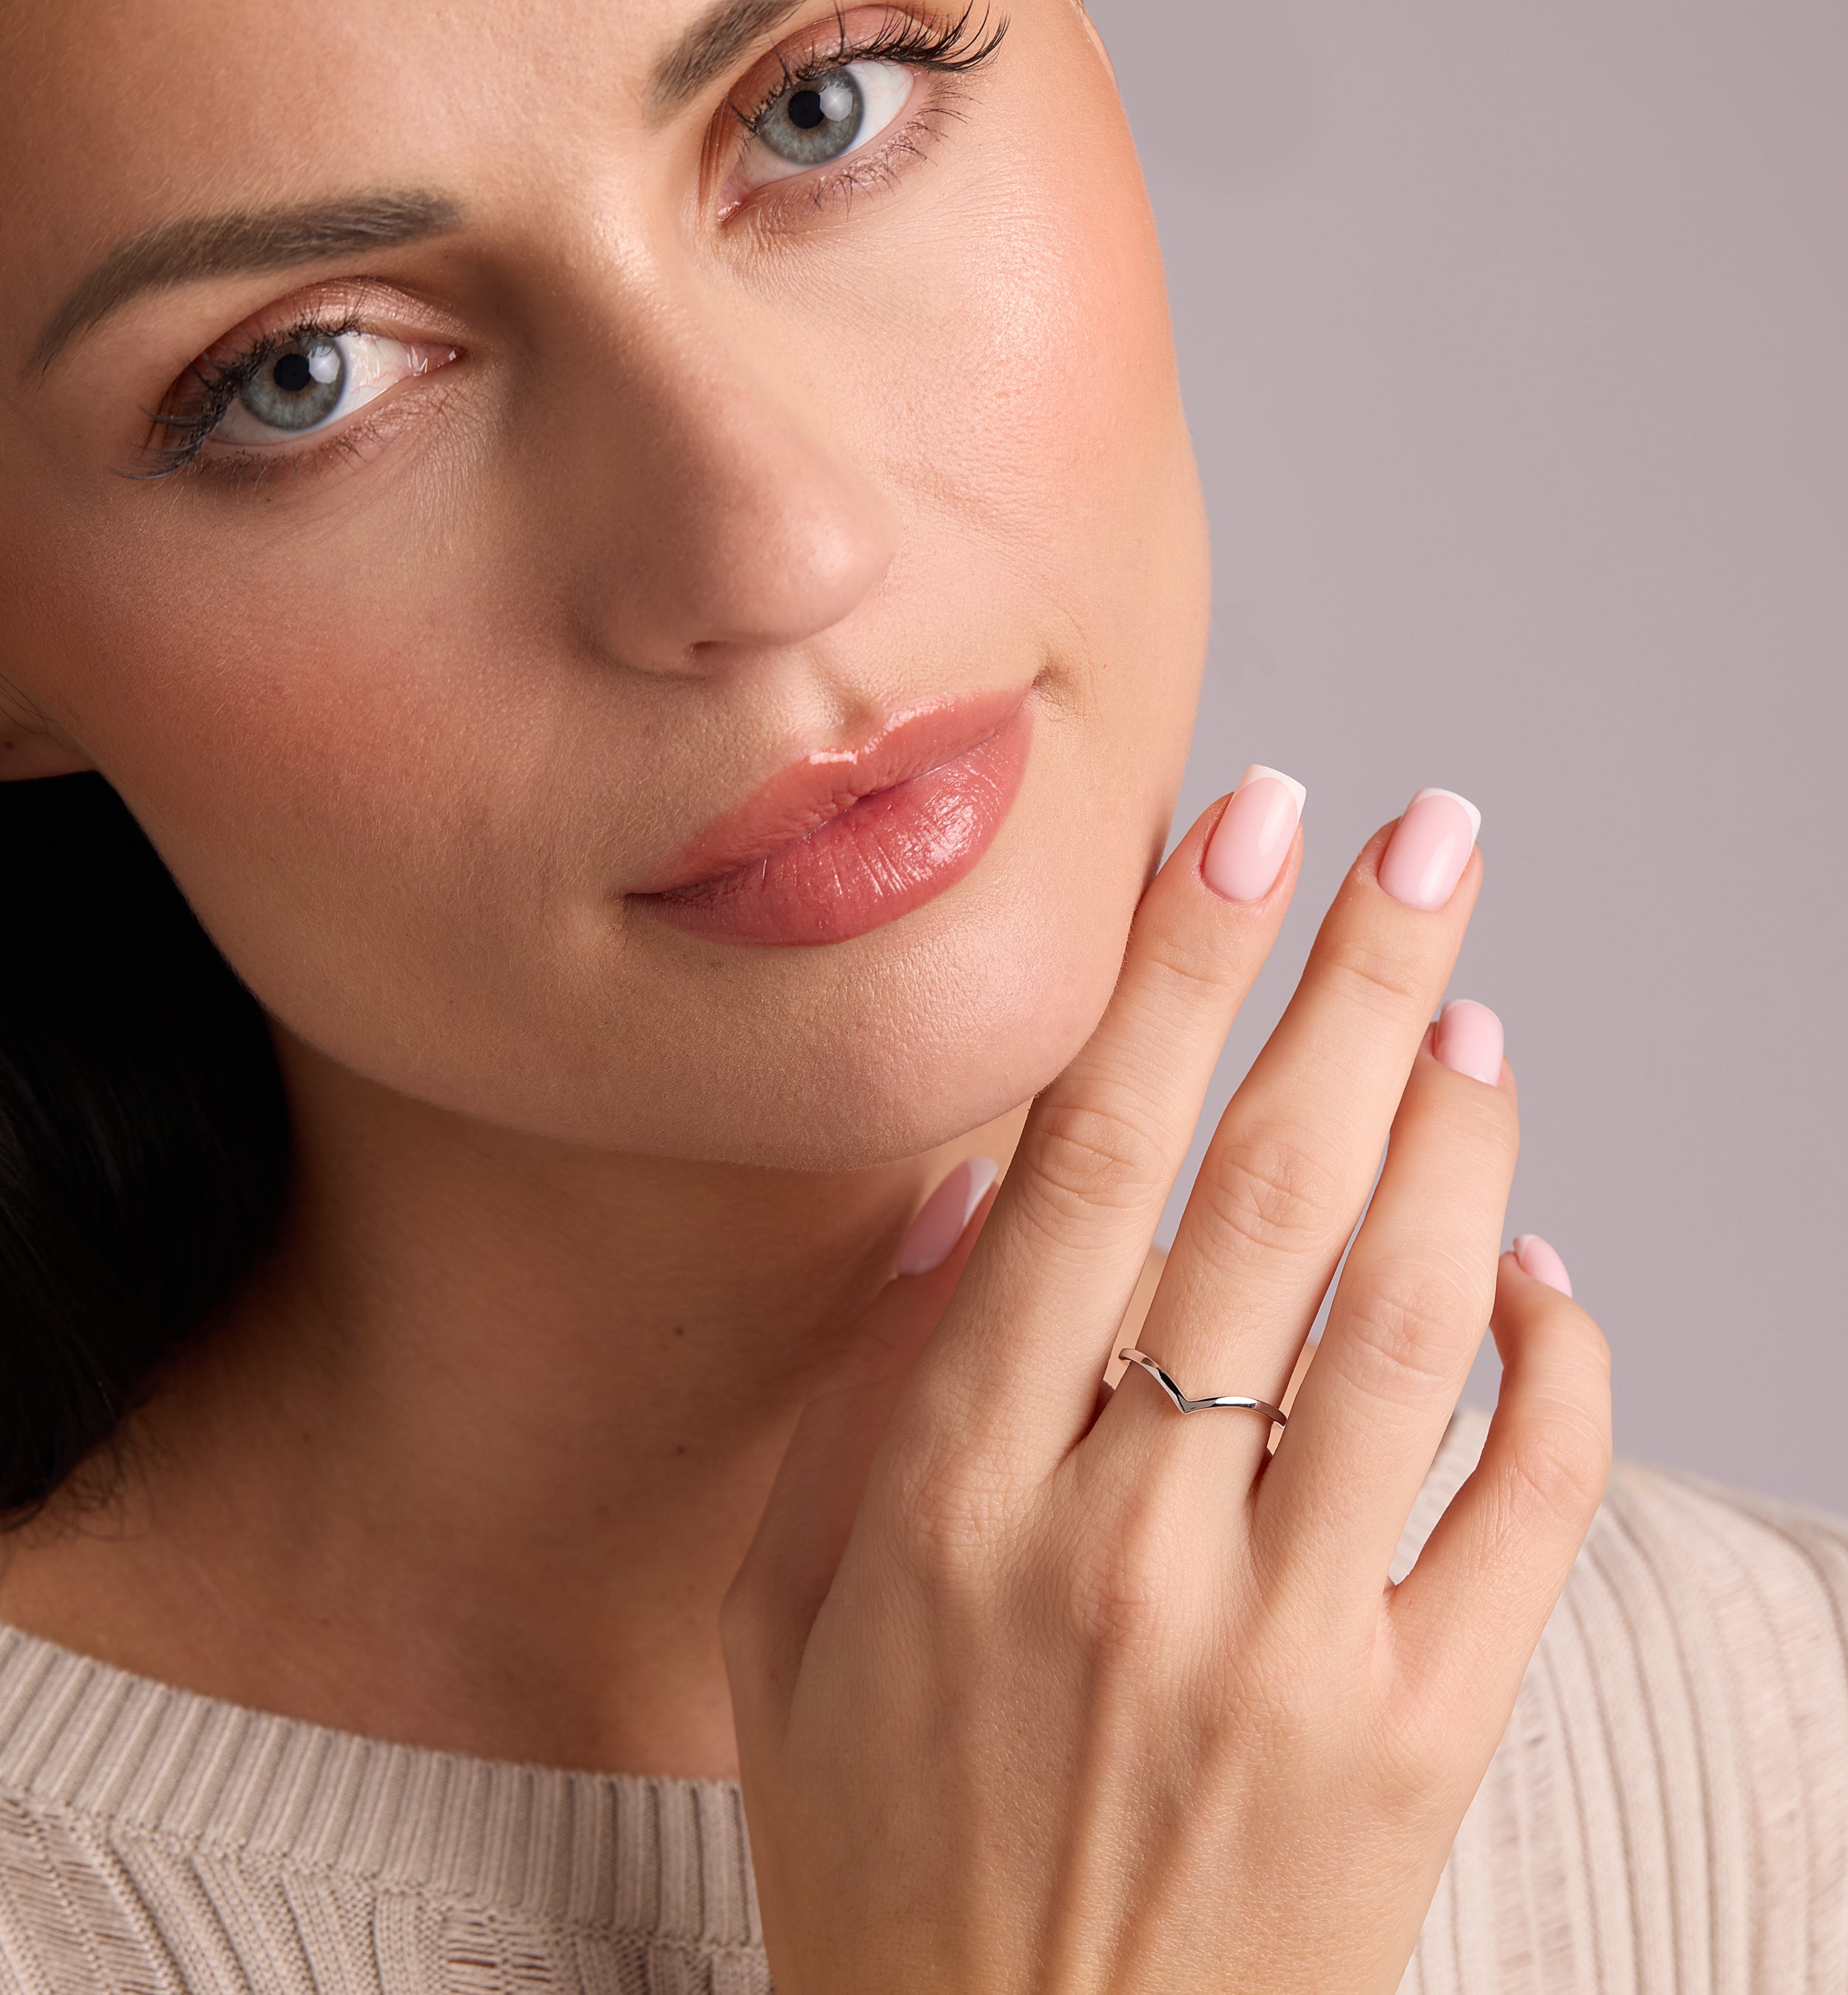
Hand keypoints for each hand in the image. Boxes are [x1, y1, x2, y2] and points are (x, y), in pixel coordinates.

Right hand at [722, 779, 1611, 1993]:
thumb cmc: (884, 1849)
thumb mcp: (785, 1623)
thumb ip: (861, 1398)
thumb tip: (977, 1205)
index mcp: (947, 1495)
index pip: (1085, 1163)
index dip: (1171, 972)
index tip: (1239, 828)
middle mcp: (1117, 1544)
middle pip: (1265, 1195)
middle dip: (1353, 983)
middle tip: (1425, 841)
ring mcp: (1281, 1644)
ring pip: (1409, 1318)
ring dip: (1459, 1138)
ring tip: (1478, 1016)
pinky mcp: (1410, 1741)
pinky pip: (1523, 1506)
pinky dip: (1554, 1363)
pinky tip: (1534, 1273)